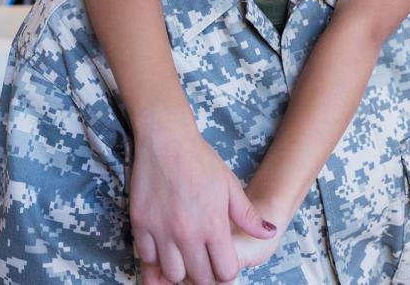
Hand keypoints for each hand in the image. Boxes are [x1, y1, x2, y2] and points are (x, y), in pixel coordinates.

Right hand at [130, 126, 275, 284]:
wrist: (166, 139)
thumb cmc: (200, 160)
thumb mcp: (230, 185)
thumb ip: (248, 215)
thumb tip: (269, 233)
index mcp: (213, 225)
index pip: (224, 272)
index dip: (226, 271)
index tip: (221, 261)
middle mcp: (187, 233)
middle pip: (199, 278)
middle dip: (205, 274)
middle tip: (202, 260)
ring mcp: (161, 230)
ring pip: (172, 274)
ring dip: (180, 269)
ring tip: (182, 254)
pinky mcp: (140, 224)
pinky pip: (146, 258)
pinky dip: (155, 257)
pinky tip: (163, 245)